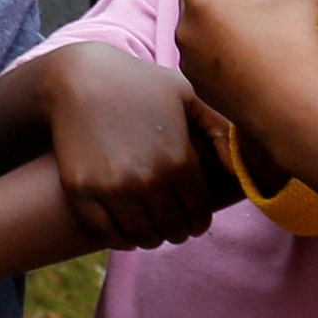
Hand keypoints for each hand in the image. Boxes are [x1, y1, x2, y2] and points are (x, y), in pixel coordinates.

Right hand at [41, 49, 235, 249]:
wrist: (78, 77)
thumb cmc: (139, 84)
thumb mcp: (187, 95)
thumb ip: (220, 131)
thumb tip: (238, 173)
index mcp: (179, 159)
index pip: (198, 212)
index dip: (198, 223)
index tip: (194, 224)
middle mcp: (148, 178)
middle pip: (172, 228)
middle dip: (177, 232)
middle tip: (173, 229)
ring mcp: (112, 187)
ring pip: (142, 236)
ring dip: (151, 238)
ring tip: (151, 231)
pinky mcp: (82, 191)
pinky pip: (108, 234)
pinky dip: (121, 239)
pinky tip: (125, 232)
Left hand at [166, 0, 317, 165]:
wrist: (296, 121)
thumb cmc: (293, 55)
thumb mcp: (304, 2)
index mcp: (202, 3)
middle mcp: (186, 31)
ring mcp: (191, 63)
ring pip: (198, 26)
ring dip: (218, 16)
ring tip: (249, 13)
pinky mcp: (202, 87)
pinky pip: (205, 55)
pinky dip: (220, 44)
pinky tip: (248, 47)